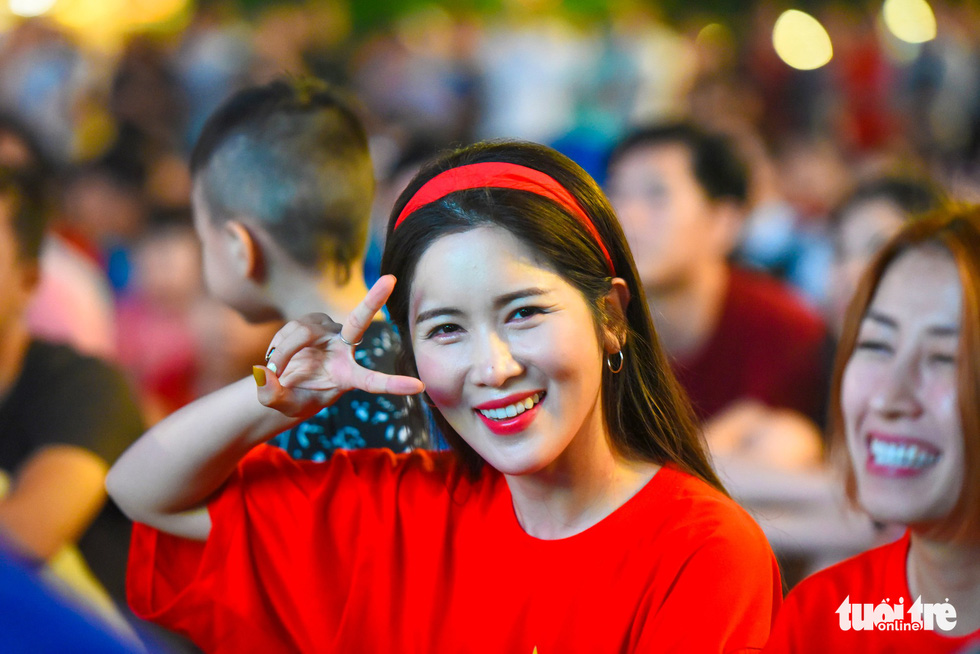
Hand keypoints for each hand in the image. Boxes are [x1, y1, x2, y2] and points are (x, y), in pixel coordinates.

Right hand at [253, 275, 424, 417]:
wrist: (284, 383)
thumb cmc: (293, 398)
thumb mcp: (282, 405)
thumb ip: (273, 394)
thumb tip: (264, 374)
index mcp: (348, 376)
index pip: (372, 380)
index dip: (393, 384)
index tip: (418, 387)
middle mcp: (343, 349)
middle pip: (359, 320)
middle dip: (373, 299)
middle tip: (390, 279)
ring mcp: (328, 332)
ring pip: (304, 331)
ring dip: (284, 351)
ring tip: (275, 369)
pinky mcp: (312, 323)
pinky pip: (291, 329)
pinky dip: (279, 346)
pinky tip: (277, 357)